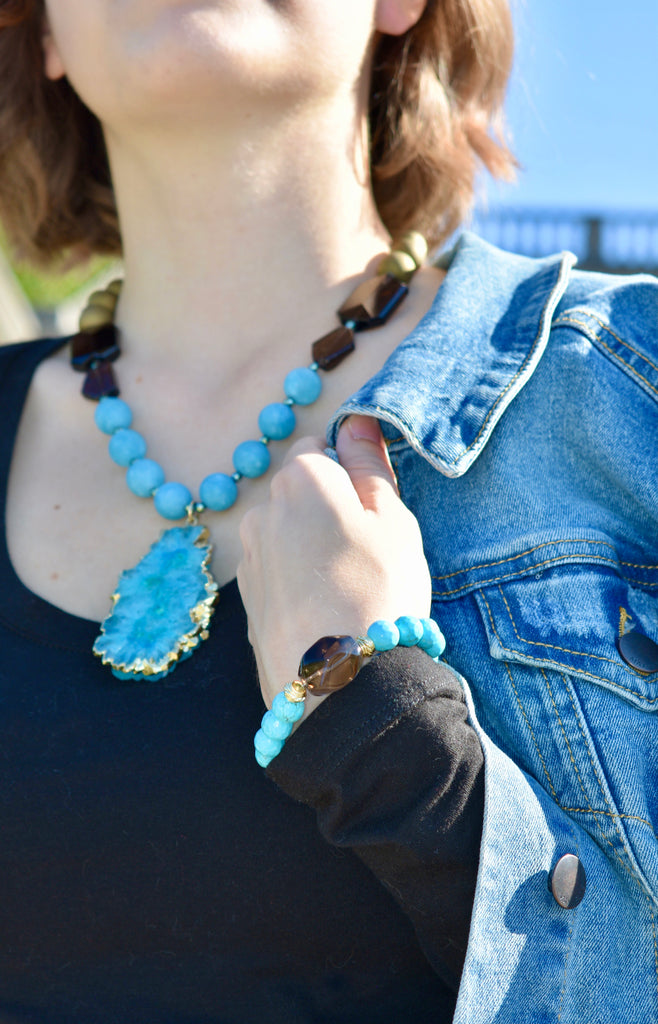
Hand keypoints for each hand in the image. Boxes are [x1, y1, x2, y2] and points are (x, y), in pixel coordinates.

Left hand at [237, 415, 430, 714]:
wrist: (339, 685)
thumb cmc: (378, 592)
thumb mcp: (392, 519)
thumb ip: (369, 464)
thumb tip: (356, 421)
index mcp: (301, 478)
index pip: (320, 449)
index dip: (350, 475)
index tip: (373, 511)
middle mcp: (262, 509)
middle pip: (300, 493)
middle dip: (328, 511)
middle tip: (367, 553)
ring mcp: (249, 556)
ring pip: (287, 534)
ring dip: (311, 548)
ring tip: (346, 589)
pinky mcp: (245, 598)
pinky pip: (277, 573)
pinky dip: (297, 582)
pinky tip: (324, 612)